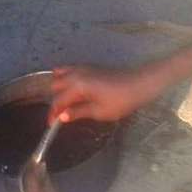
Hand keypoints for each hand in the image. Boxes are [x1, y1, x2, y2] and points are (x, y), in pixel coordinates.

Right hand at [49, 64, 169, 123]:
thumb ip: (78, 112)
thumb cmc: (121, 100)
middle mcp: (76, 74)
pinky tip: (71, 88)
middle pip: (55, 86)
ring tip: (63, 101)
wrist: (140, 84)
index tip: (51, 125)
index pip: (58, 101)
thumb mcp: (99, 112)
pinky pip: (70, 69)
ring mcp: (83, 68)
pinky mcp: (90, 67)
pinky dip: (65, 78)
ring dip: (59, 88)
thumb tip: (62, 117)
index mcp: (77, 86)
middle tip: (60, 114)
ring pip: (60, 75)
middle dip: (55, 100)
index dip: (53, 114)